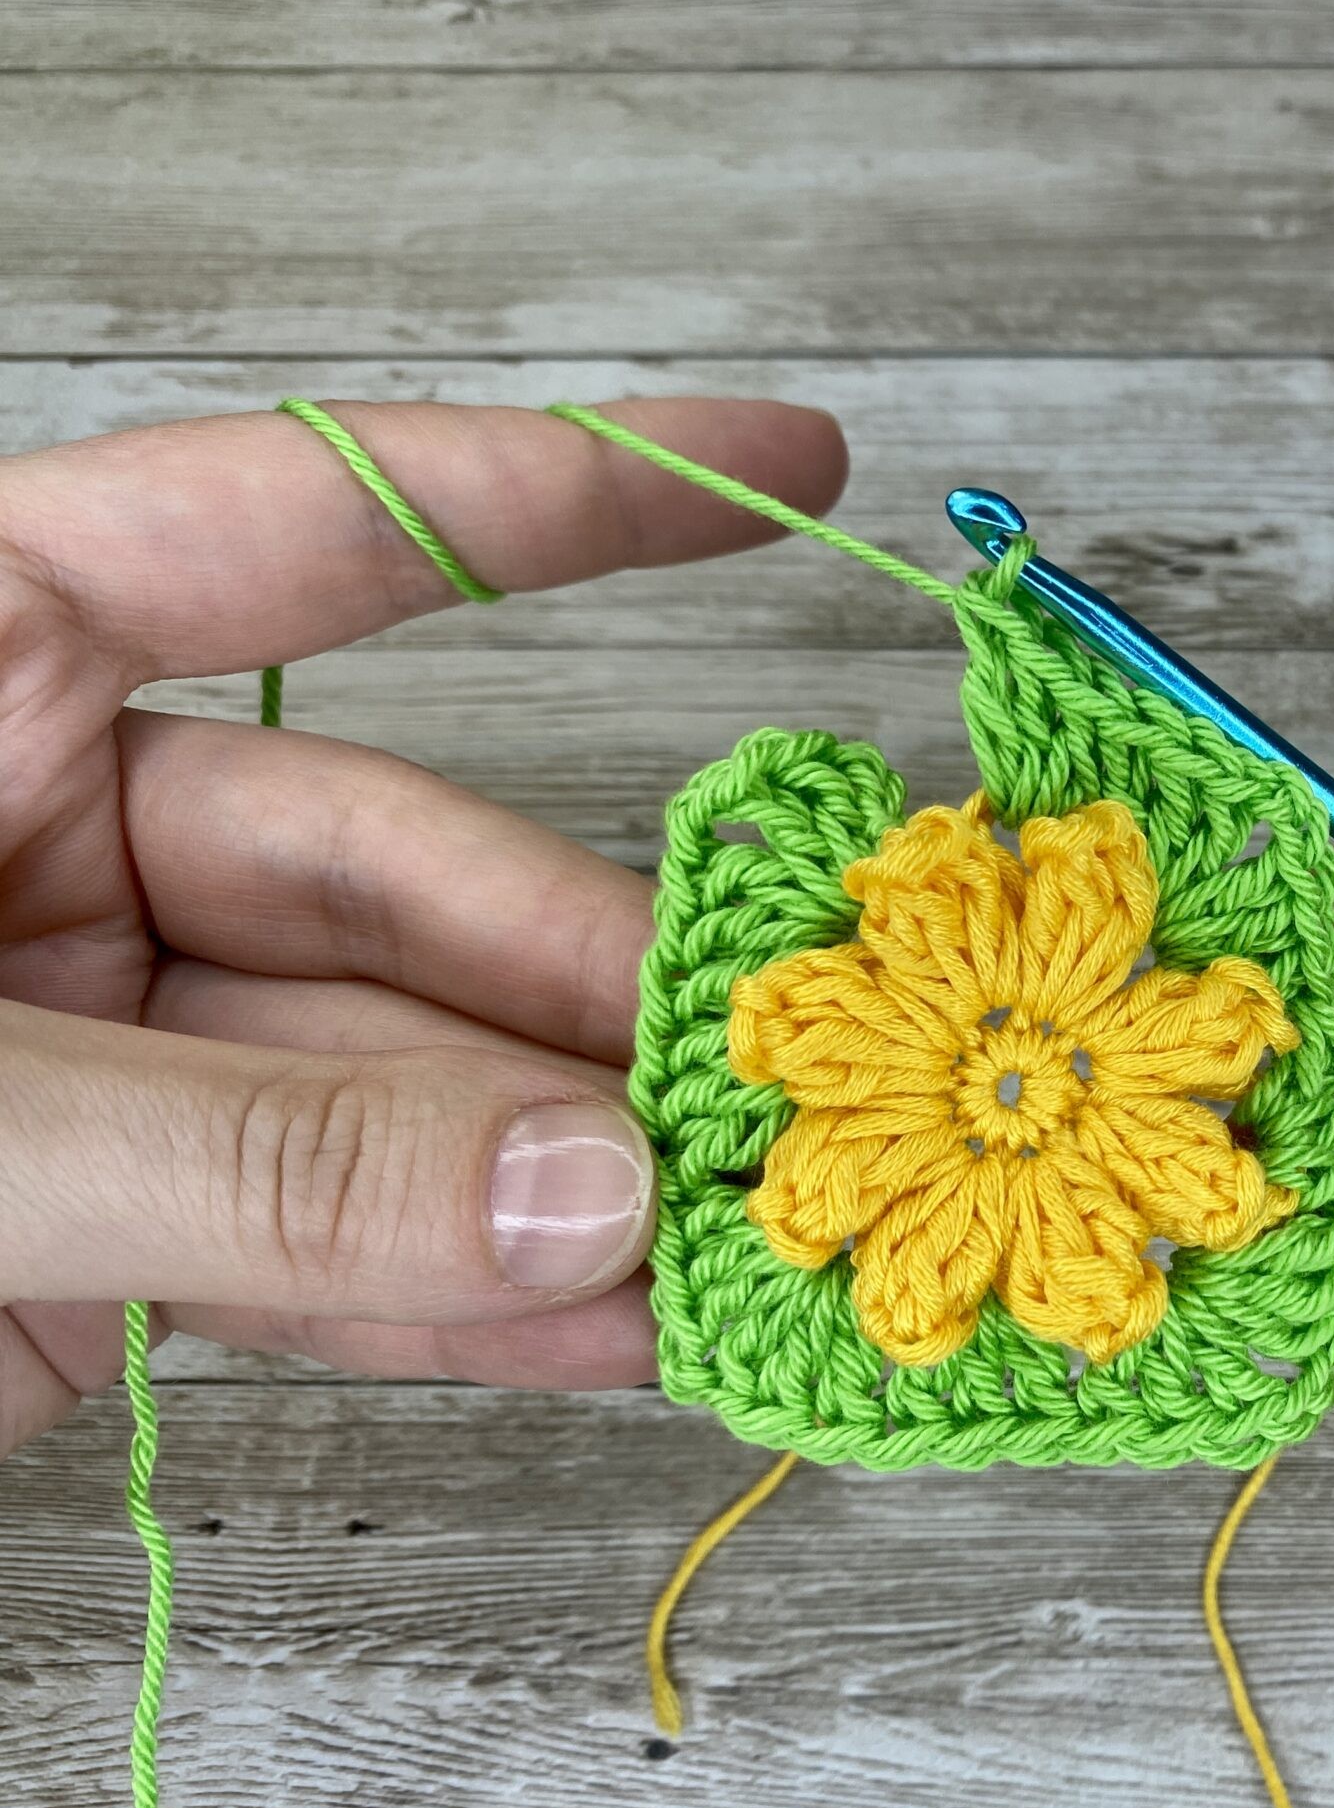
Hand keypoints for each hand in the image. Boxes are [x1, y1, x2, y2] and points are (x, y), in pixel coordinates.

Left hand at [0, 397, 846, 1456]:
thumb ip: (242, 1163)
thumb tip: (580, 1194)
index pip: (295, 530)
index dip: (560, 500)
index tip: (783, 485)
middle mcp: (24, 822)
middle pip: (385, 865)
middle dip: (581, 979)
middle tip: (765, 1059)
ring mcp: (72, 1031)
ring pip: (377, 1077)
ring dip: (551, 1169)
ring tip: (729, 1233)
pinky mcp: (83, 1224)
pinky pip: (319, 1237)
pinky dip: (461, 1290)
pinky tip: (607, 1322)